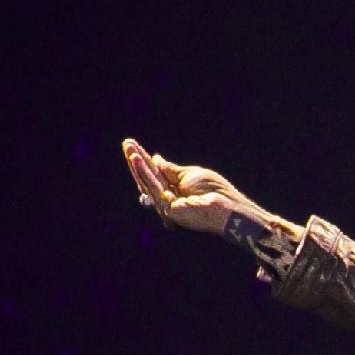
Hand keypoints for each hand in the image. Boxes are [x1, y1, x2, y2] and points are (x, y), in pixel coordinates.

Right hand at [121, 138, 260, 235]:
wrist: (227, 206)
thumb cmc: (214, 191)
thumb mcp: (189, 174)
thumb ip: (170, 170)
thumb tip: (156, 159)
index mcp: (175, 190)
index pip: (156, 173)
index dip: (145, 160)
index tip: (133, 145)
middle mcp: (169, 199)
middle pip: (149, 178)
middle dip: (137, 161)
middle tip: (126, 143)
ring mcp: (167, 206)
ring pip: (148, 182)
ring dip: (137, 165)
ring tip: (129, 148)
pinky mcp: (168, 210)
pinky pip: (153, 188)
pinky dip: (144, 173)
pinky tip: (136, 160)